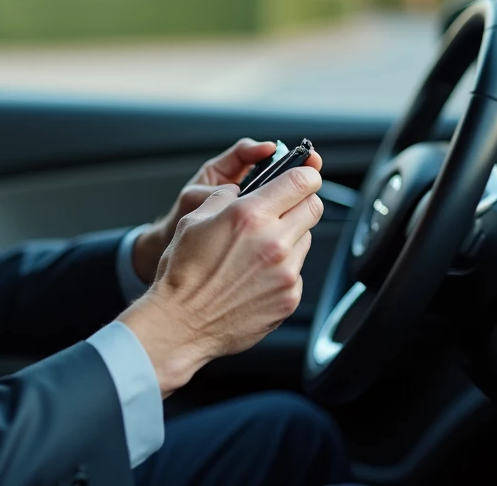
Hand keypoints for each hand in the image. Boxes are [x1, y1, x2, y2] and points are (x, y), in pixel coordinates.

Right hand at [118, 155, 323, 396]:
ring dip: (291, 236)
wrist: (182, 322)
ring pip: (306, 240)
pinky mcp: (290, 297)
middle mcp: (274, 241)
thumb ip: (224, 198)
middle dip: (302, 202)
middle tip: (284, 209)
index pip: (302, 181)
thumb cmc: (183, 272)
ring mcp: (286, 272)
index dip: (306, 174)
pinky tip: (256, 275)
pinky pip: (297, 271)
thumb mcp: (193, 219)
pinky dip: (283, 268)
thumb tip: (240, 191)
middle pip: (315, 207)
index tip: (304, 176)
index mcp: (249, 215)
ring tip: (259, 249)